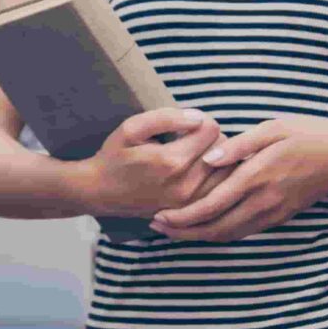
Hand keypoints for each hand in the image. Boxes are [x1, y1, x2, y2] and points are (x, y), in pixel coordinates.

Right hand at [78, 108, 224, 217]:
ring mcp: (190, 201)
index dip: (201, 120)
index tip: (187, 124)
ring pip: (226, 170)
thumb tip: (198, 116)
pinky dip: (217, 176)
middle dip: (210, 138)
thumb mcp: (131, 128)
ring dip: (217, 157)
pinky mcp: (191, 211)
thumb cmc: (115, 157)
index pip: (212, 129)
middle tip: (190, 138)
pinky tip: (200, 170)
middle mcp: (186, 184)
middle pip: (223, 148)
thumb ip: (166, 118)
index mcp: (172, 161)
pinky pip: (220, 189)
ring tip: (197, 153)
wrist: (100, 192)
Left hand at [150, 116, 327, 243]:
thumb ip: (238, 145)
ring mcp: (272, 213)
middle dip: (183, 232)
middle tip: (157, 226)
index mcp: (256, 176)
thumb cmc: (307, 135)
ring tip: (174, 229)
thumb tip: (207, 159)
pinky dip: (220, 232)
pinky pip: (244, 231)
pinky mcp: (279, 217)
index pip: (211, 206)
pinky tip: (204, 225)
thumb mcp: (273, 128)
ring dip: (199, 236)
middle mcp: (263, 201)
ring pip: (229, 234)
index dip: (182, 217)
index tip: (159, 215)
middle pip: (215, 229)